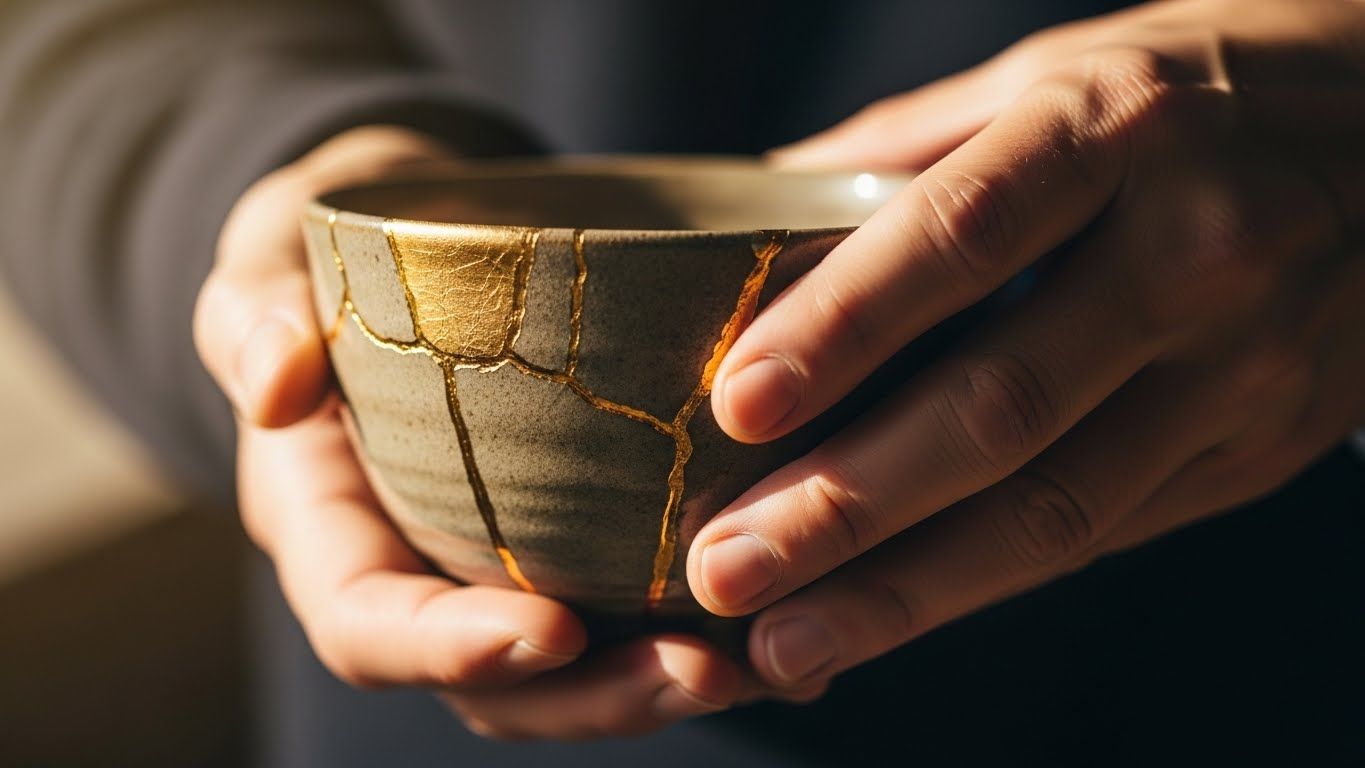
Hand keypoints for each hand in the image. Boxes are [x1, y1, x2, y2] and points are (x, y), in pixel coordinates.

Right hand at [193, 126, 773, 738]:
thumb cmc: (330, 252)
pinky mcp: (575, 534)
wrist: (411, 237)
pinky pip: (638, 605)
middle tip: (705, 674)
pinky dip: (715, 625)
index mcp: (331, 526)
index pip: (369, 624)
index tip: (555, 633)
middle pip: (496, 681)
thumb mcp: (270, 257)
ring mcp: (502, 561)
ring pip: (579, 667)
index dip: (451, 648)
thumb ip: (258, 309)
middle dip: (597, 696)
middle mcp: (419, 567)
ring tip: (770, 665)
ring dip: (669, 678)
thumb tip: (276, 383)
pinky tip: (803, 620)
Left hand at [691, 0, 1364, 691]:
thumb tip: (760, 197)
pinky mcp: (1259, 448)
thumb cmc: (1199, 92)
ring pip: (1058, 508)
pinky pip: (1104, 534)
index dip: (846, 326)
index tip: (735, 402)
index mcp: (1122, 128)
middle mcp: (1198, 251)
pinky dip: (985, 586)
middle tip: (723, 568)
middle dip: (849, 503)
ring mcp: (1245, 366)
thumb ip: (913, 142)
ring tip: (782, 637)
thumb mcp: (1065, 69)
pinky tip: (889, 615)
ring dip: (905, 589)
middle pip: (1003, 404)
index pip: (965, 234)